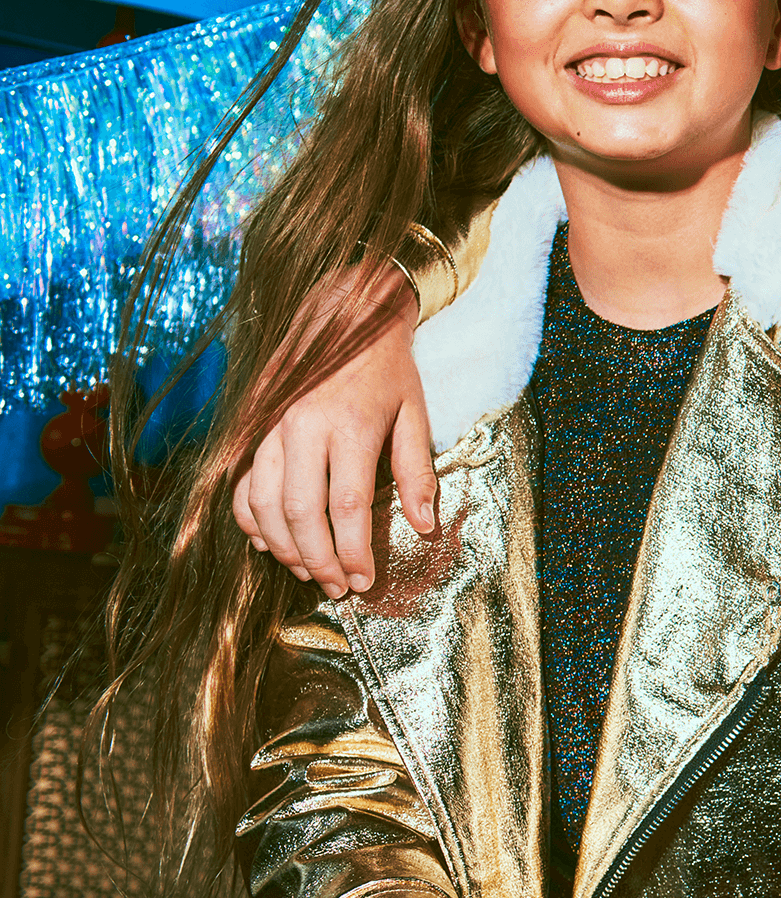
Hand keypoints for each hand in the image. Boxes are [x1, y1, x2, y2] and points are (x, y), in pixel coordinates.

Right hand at [233, 263, 434, 598]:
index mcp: (350, 426)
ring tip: (308, 570)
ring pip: (263, 503)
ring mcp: (270, 427)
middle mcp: (303, 428)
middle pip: (300, 513)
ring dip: (283, 547)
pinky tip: (270, 542)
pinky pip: (241, 483)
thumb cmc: (387, 367)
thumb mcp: (416, 412)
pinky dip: (250, 519)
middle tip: (338, 587)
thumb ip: (417, 471)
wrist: (343, 311)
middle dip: (317, 560)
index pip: (347, 507)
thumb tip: (424, 525)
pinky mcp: (251, 426)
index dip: (352, 552)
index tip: (363, 580)